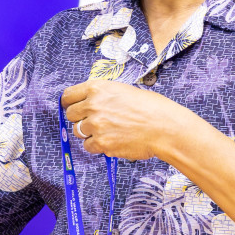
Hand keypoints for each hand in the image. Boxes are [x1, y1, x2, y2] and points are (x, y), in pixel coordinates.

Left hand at [62, 79, 191, 159]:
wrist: (166, 128)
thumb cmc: (151, 108)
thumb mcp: (123, 90)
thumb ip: (102, 95)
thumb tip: (87, 103)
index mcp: (97, 88)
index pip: (68, 95)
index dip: (70, 103)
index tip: (73, 107)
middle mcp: (93, 105)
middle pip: (70, 115)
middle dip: (80, 119)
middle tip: (95, 121)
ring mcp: (96, 125)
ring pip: (78, 131)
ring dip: (89, 133)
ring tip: (108, 131)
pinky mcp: (101, 143)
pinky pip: (88, 146)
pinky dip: (97, 146)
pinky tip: (112, 140)